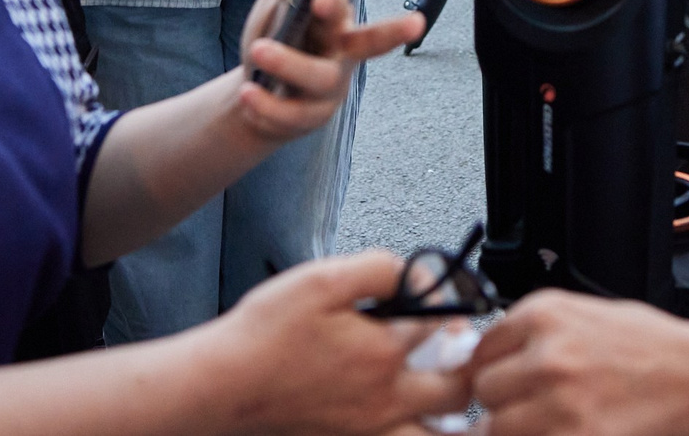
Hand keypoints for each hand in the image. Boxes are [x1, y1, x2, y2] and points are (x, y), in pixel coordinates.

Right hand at [194, 251, 474, 435]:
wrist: (223, 385)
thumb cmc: (264, 335)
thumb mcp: (321, 279)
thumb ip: (377, 269)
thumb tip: (409, 273)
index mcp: (383, 354)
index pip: (441, 323)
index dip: (445, 301)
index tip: (438, 294)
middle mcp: (385, 400)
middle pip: (457, 391)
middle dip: (465, 365)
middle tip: (458, 346)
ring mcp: (370, 429)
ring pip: (436, 434)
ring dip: (450, 413)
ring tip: (446, 391)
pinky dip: (415, 430)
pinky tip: (412, 416)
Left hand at [232, 0, 424, 145]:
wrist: (255, 100)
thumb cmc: (280, 43)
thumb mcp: (280, 1)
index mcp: (336, 24)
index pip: (342, 9)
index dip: (335, 4)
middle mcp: (341, 55)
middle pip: (370, 45)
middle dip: (392, 33)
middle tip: (406, 23)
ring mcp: (329, 90)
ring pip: (318, 78)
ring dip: (288, 64)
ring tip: (257, 51)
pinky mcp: (310, 119)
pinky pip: (291, 114)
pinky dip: (266, 104)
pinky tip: (248, 93)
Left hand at [472, 290, 688, 435]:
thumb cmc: (653, 347)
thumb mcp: (589, 313)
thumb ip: (537, 331)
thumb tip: (496, 353)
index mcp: (546, 315)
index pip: (482, 348)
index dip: (491, 367)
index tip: (501, 379)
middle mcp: (546, 356)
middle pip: (484, 390)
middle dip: (502, 401)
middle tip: (529, 404)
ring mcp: (558, 403)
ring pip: (498, 428)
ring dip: (516, 429)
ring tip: (550, 420)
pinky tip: (563, 430)